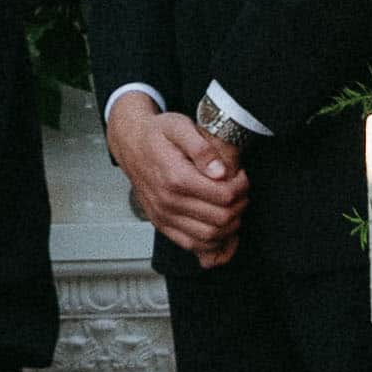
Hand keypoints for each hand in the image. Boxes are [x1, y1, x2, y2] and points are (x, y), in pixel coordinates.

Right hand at [103, 79, 246, 262]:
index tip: (240, 176)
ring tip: (231, 207)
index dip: (241, 187)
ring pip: (210, 237)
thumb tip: (220, 171)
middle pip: (221, 218)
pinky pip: (192, 245)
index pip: (223, 195)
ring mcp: (164, 216)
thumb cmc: (156, 134)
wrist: (130, 143)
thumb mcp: (179, 127)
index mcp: (176, 177)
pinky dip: (212, 244)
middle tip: (240, 191)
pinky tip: (221, 230)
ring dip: (230, 226)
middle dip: (239, 205)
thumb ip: (202, 148)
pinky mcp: (162, 224)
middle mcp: (168, 201)